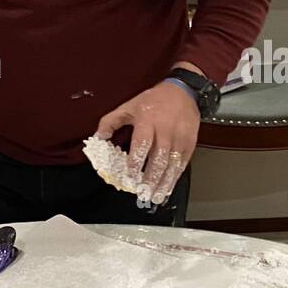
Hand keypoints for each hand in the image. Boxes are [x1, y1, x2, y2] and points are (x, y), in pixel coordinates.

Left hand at [94, 79, 199, 204]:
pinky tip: (168, 188)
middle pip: (159, 157)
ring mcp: (180, 137)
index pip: (142, 143)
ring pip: (172, 163)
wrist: (183, 91)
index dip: (136, 161)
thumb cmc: (154, 100)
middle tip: (143, 193)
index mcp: (148, 120)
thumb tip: (98, 137)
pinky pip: (182, 163)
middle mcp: (166, 129)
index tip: (130, 176)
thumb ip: (110, 121)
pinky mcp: (189, 143)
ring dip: (164, 182)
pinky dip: (175, 177)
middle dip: (151, 177)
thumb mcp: (129, 105)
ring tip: (155, 196)